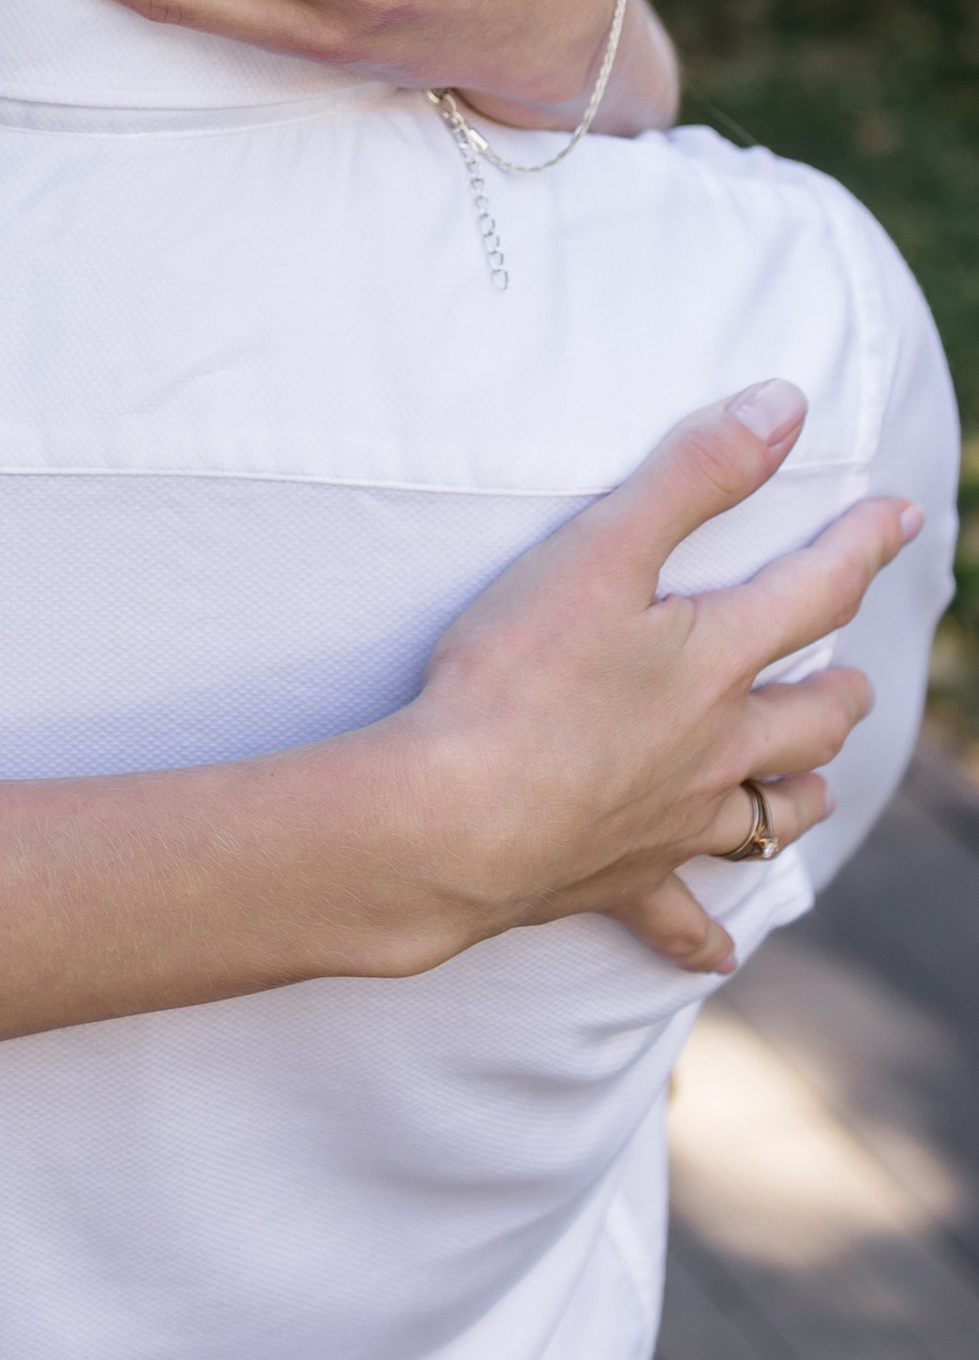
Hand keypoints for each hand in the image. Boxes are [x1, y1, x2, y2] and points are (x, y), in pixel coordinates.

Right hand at [405, 380, 919, 975]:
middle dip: (841, 691)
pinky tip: (719, 951)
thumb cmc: (516, 675)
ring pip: (771, 815)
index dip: (861, 544)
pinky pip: (678, 920)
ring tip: (817, 781)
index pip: (814, 591)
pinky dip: (702, 936)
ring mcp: (675, 822)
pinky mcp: (622, 880)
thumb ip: (693, 473)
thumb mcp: (600, 548)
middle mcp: (716, 748)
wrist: (458, 818)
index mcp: (714, 661)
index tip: (902, 515)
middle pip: (810, 720)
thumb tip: (784, 408)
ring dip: (802, 795)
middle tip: (857, 675)